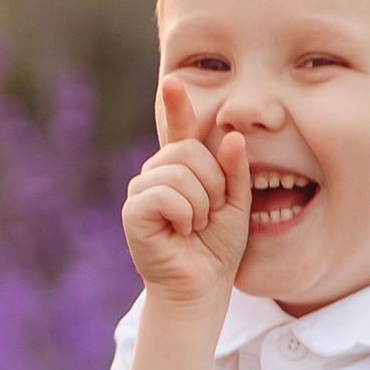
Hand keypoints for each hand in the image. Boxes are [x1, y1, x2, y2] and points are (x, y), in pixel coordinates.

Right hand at [122, 80, 249, 306]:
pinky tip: (180, 231)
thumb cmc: (216, 248)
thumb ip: (234, 172)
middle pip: (188, 152)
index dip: (177, 107)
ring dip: (200, 205)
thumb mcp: (236, 206)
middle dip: (213, 184)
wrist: (202, 287)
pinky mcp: (133, 211)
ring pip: (178, 174)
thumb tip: (233, 137)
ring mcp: (141, 191)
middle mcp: (157, 174)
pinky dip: (184, 214)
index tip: (175, 82)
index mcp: (181, 170)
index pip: (180, 132)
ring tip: (195, 226)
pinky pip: (165, 195)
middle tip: (210, 214)